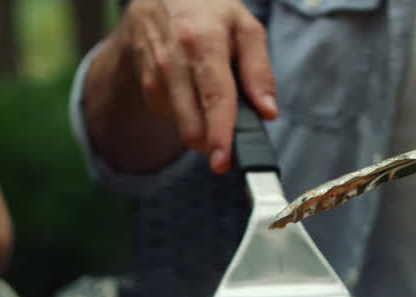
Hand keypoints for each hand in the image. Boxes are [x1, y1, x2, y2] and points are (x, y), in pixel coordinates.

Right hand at [113, 0, 276, 172]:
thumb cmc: (208, 11)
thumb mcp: (245, 26)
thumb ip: (259, 69)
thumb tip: (268, 111)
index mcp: (204, 42)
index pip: (215, 96)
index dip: (220, 133)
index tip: (222, 161)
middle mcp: (174, 60)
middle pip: (192, 123)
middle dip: (213, 142)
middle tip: (231, 141)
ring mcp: (156, 75)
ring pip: (182, 125)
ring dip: (202, 125)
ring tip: (212, 94)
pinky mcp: (147, 86)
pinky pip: (173, 115)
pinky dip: (188, 111)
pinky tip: (192, 87)